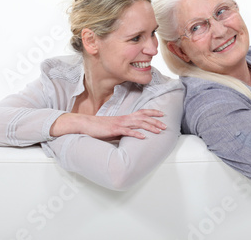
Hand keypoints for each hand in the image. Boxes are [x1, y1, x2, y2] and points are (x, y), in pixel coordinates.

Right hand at [51, 109, 166, 139]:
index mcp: (125, 117)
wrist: (85, 124)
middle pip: (143, 117)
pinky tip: (143, 137)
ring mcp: (119, 123)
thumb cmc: (99, 128)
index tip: (162, 114)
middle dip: (155, 121)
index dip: (152, 113)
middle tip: (165, 125)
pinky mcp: (114, 130)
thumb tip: (132, 134)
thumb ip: (124, 130)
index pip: (141, 113)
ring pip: (138, 124)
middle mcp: (124, 118)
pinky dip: (136, 134)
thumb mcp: (114, 128)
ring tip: (159, 130)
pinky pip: (127, 131)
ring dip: (149, 127)